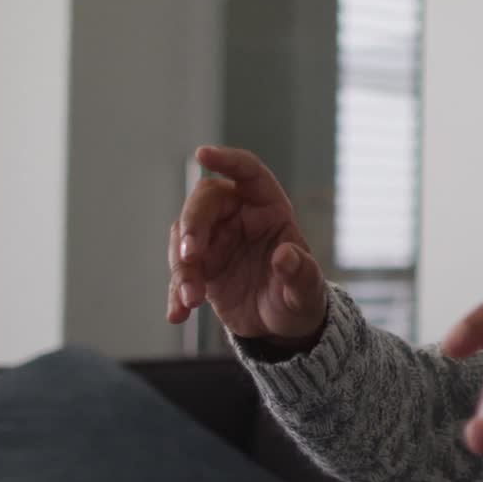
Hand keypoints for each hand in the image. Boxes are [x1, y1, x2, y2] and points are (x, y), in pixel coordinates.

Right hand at [167, 146, 326, 344]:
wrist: (283, 326)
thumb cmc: (300, 297)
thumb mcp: (307, 291)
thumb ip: (300, 273)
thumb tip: (286, 256)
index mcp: (269, 209)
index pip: (248, 173)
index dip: (227, 160)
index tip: (202, 154)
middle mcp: (238, 218)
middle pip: (204, 203)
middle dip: (193, 226)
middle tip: (191, 257)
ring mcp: (215, 242)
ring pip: (184, 238)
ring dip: (182, 267)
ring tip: (192, 299)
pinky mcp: (200, 268)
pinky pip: (179, 273)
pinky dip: (175, 292)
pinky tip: (177, 313)